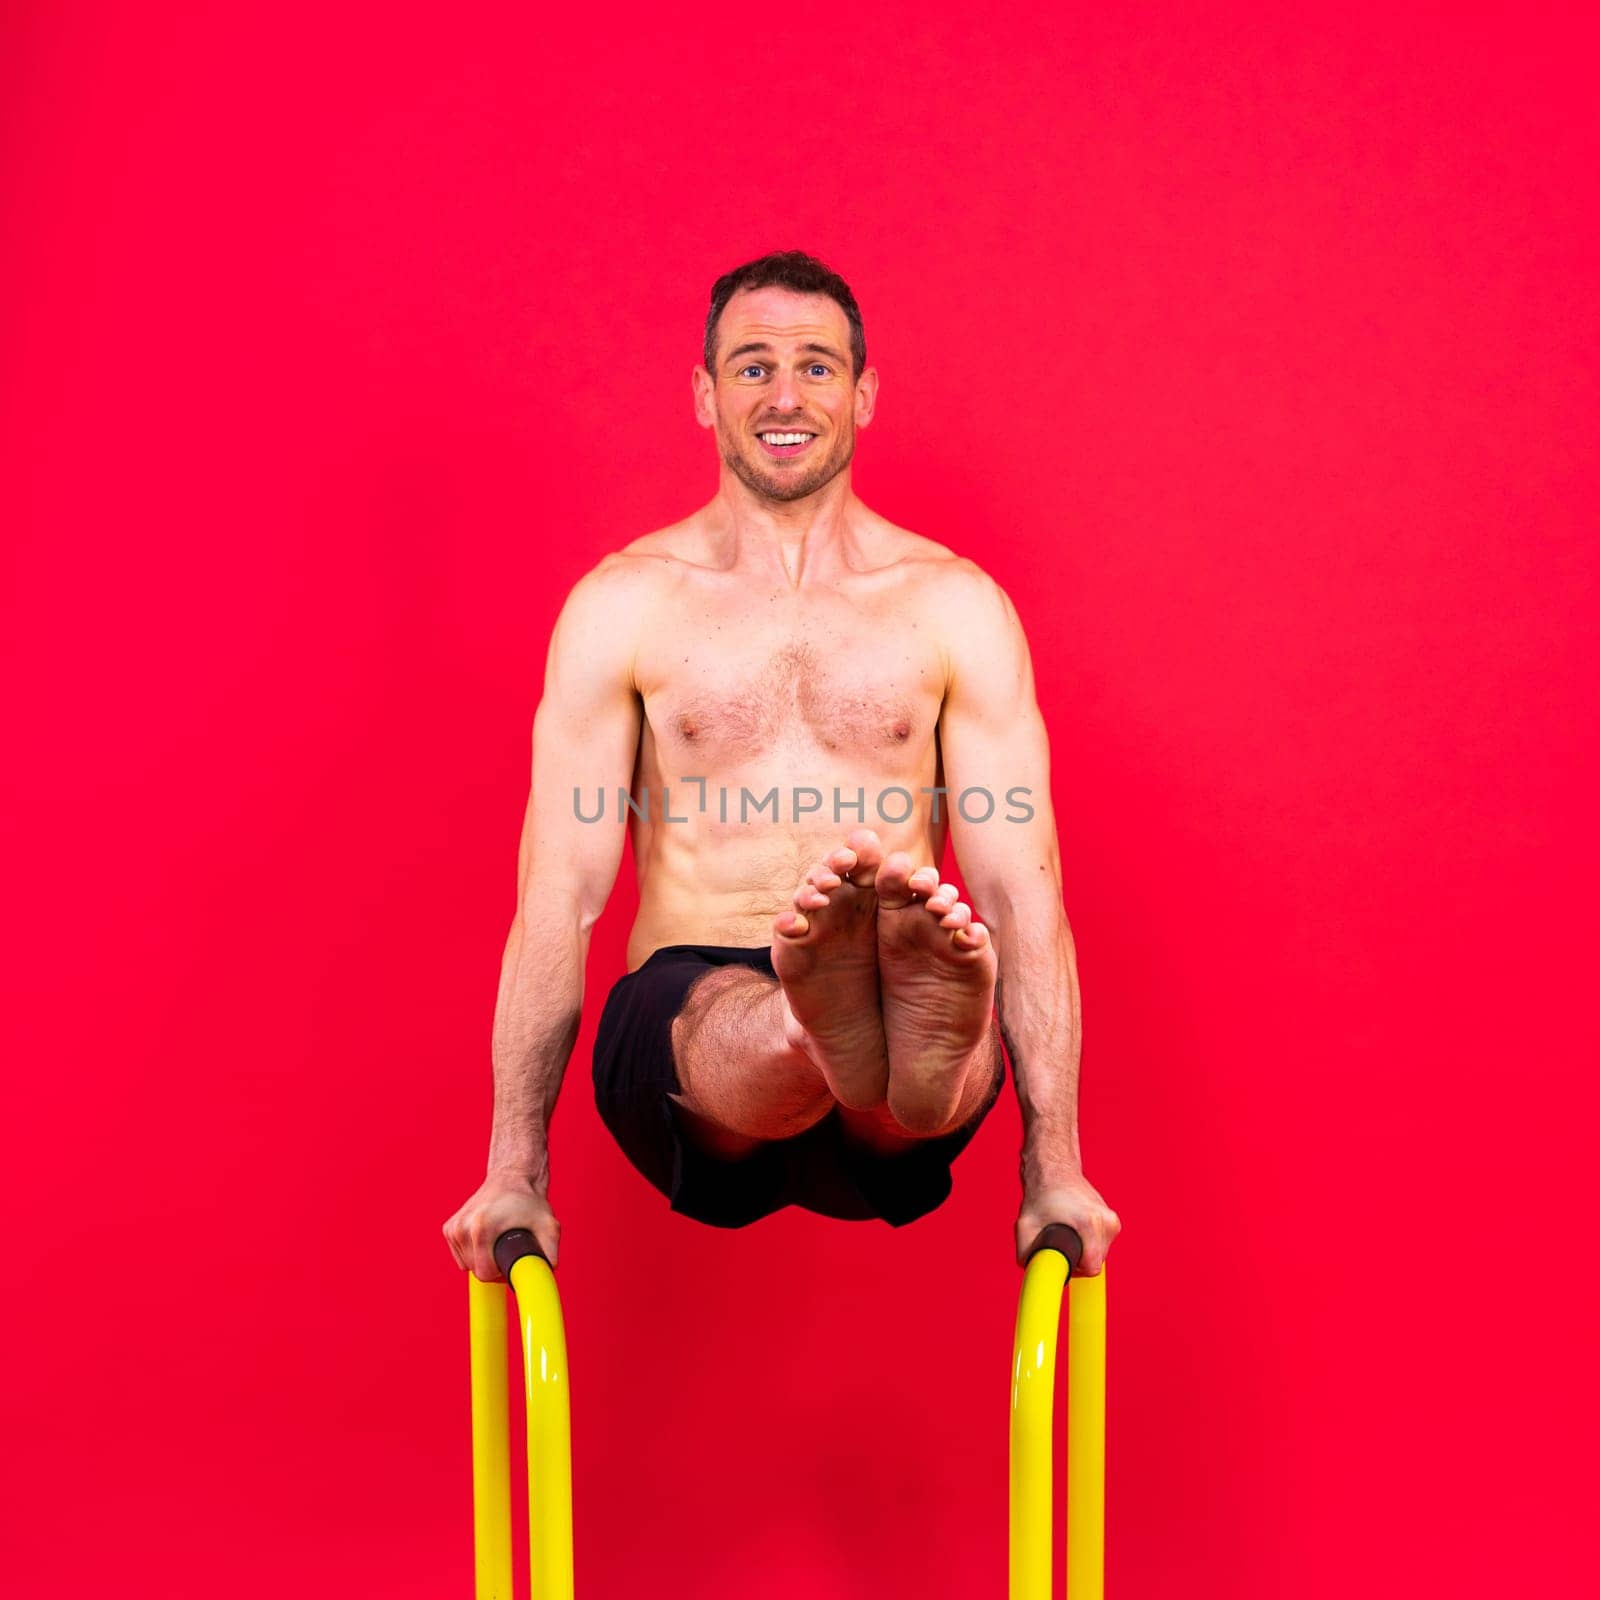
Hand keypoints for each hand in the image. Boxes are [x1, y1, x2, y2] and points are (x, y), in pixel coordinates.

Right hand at [442, 1169, 561, 1279]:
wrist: (511, 1177)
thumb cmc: (528, 1200)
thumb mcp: (547, 1225)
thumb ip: (551, 1251)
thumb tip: (549, 1269)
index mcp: (482, 1228)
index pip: (485, 1273)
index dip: (501, 1274)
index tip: (512, 1262)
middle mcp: (463, 1227)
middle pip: (475, 1270)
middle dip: (493, 1267)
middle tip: (509, 1251)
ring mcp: (454, 1227)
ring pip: (466, 1264)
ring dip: (482, 1260)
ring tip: (498, 1242)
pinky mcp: (449, 1228)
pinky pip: (460, 1255)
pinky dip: (472, 1253)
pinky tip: (486, 1239)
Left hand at [1015, 1172, 1120, 1274]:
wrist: (1055, 1170)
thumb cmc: (1041, 1195)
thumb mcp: (1025, 1226)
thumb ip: (1026, 1254)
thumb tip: (1034, 1273)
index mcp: (1090, 1223)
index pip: (1091, 1268)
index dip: (1072, 1268)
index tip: (1060, 1256)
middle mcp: (1106, 1221)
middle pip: (1094, 1262)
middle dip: (1076, 1259)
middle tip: (1058, 1242)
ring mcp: (1112, 1221)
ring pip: (1099, 1255)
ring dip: (1082, 1251)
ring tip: (1067, 1232)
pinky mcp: (1113, 1221)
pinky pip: (1101, 1245)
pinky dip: (1088, 1243)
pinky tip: (1076, 1229)